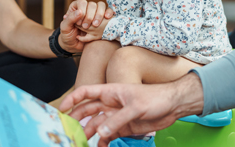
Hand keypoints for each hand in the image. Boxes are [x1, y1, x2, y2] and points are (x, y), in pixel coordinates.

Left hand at [59, 0, 113, 52]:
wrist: (74, 45)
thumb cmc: (67, 36)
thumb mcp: (65, 28)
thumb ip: (70, 19)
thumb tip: (80, 11)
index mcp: (76, 8)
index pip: (82, 3)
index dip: (82, 12)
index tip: (79, 23)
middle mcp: (86, 8)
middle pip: (92, 5)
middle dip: (90, 16)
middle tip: (86, 26)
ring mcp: (95, 13)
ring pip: (101, 6)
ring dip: (99, 15)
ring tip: (95, 25)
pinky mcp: (102, 19)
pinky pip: (108, 11)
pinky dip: (109, 13)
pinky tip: (107, 17)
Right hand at [59, 73, 203, 145]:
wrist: (172, 106)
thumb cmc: (155, 97)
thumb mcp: (135, 107)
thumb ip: (117, 120)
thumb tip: (100, 133)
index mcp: (111, 92)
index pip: (86, 93)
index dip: (73, 99)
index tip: (62, 109)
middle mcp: (110, 104)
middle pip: (87, 111)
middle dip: (77, 120)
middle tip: (68, 130)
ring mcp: (116, 116)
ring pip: (97, 125)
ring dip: (89, 133)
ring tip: (82, 143)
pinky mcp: (123, 127)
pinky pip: (108, 135)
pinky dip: (103, 142)